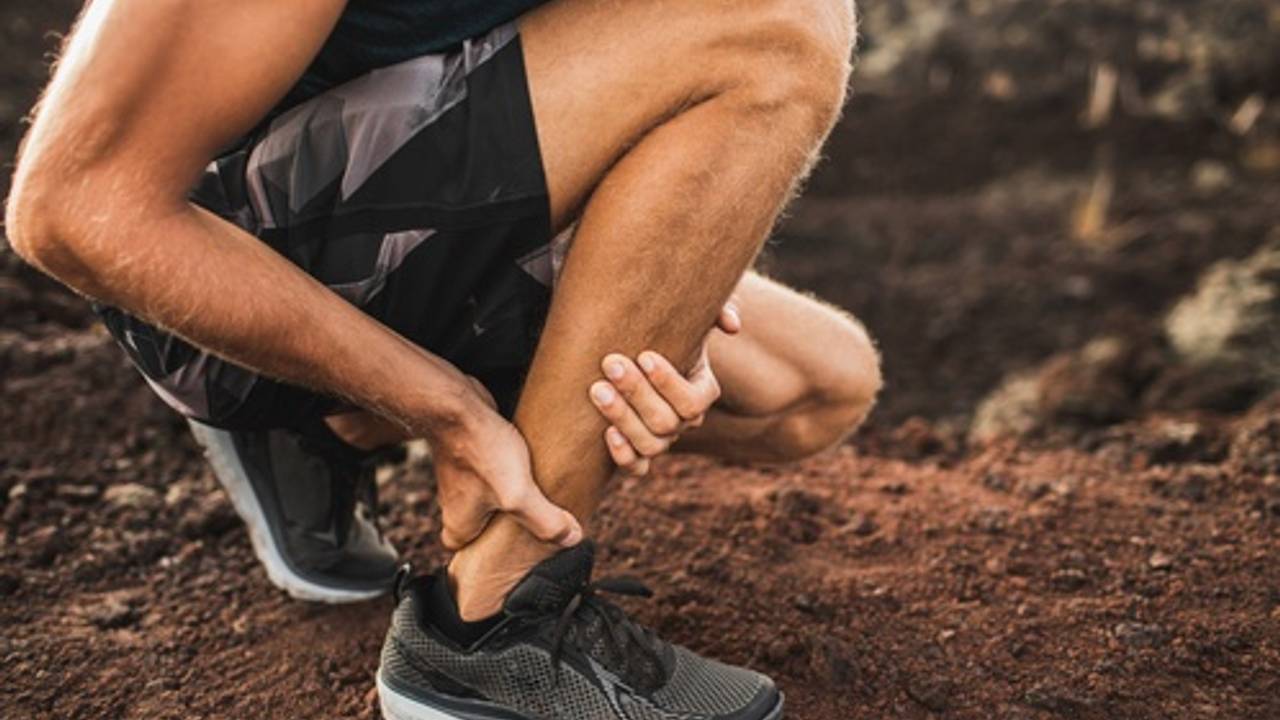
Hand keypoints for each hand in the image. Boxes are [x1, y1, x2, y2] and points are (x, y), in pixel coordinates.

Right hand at [431, 380, 582, 550]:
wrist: (457, 404)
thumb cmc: (480, 449)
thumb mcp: (518, 494)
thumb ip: (545, 521)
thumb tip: (572, 538)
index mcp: (460, 526)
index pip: (473, 554)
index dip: (495, 555)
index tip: (520, 548)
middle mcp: (455, 505)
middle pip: (486, 525)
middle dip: (510, 523)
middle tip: (537, 518)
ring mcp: (462, 478)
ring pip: (491, 497)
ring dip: (512, 493)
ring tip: (537, 490)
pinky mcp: (471, 454)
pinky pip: (494, 471)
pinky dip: (510, 469)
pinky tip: (529, 462)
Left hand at [589, 298, 740, 475]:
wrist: (627, 350)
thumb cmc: (661, 330)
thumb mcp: (688, 317)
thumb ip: (714, 312)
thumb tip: (732, 324)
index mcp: (702, 391)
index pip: (694, 401)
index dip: (670, 383)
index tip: (645, 355)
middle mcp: (684, 420)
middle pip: (667, 422)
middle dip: (637, 393)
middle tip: (610, 364)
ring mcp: (662, 439)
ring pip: (651, 445)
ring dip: (623, 418)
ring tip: (597, 390)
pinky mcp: (637, 451)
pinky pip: (637, 466)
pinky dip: (624, 456)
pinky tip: (606, 433)